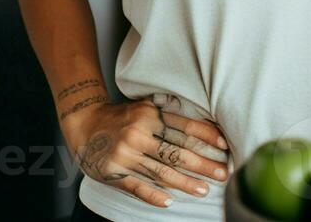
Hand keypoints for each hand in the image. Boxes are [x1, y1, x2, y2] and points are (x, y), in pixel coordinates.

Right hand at [62, 97, 229, 207]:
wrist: (85, 123)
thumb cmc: (122, 117)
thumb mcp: (146, 108)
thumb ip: (169, 115)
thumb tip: (203, 126)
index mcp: (151, 115)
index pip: (184, 127)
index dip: (206, 136)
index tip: (225, 145)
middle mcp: (140, 133)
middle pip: (177, 151)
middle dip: (203, 164)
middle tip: (223, 173)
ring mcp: (126, 154)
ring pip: (161, 171)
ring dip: (185, 183)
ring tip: (204, 190)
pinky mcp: (114, 171)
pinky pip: (137, 186)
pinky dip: (153, 195)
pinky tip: (169, 201)